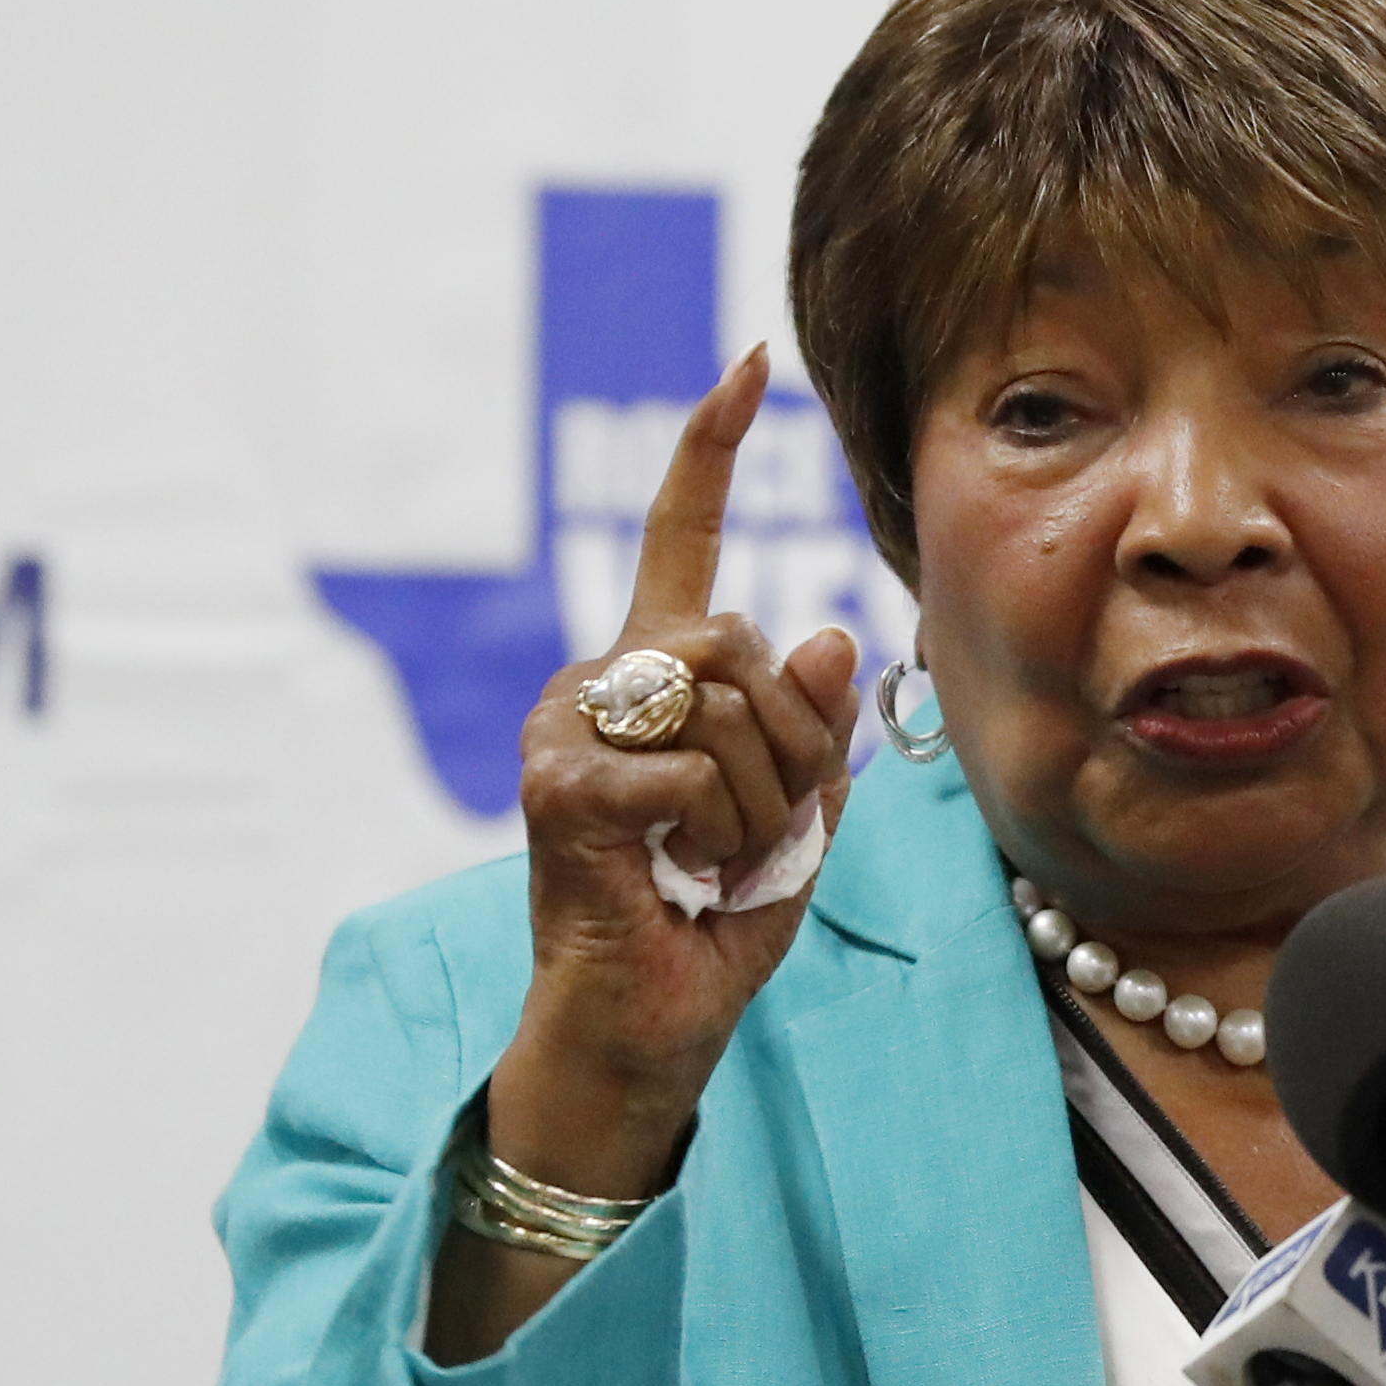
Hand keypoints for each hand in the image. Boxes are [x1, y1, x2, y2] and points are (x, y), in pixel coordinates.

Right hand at [489, 345, 862, 1200]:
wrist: (651, 1024)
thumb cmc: (716, 918)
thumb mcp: (802, 814)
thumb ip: (814, 726)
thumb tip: (831, 635)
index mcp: (659, 675)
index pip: (684, 540)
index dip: (712, 451)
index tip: (746, 361)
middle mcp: (599, 681)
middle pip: (739, 638)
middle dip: (789, 745)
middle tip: (756, 832)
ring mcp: (563, 727)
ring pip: (722, 700)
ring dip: (760, 799)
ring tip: (713, 859)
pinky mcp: (554, 784)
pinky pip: (691, 772)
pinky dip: (720, 835)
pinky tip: (677, 875)